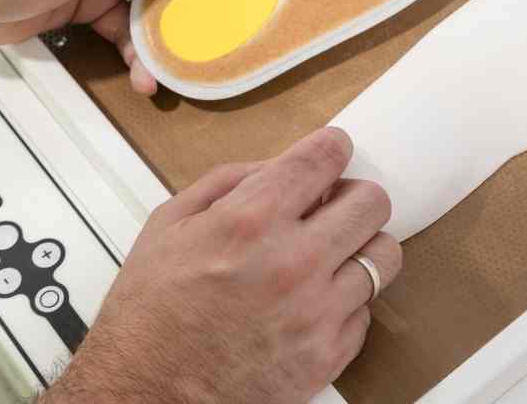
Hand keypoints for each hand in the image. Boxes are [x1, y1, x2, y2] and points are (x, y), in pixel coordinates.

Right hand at [40, 128, 401, 403]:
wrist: (143, 395)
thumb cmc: (150, 315)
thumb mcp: (170, 223)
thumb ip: (230, 181)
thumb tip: (278, 167)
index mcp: (251, 219)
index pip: (325, 157)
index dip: (333, 147)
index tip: (332, 152)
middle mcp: (293, 261)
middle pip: (371, 201)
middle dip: (352, 195)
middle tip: (333, 205)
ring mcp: (316, 312)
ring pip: (383, 255)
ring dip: (358, 246)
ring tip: (330, 254)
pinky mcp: (328, 355)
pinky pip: (367, 309)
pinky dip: (346, 299)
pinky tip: (313, 299)